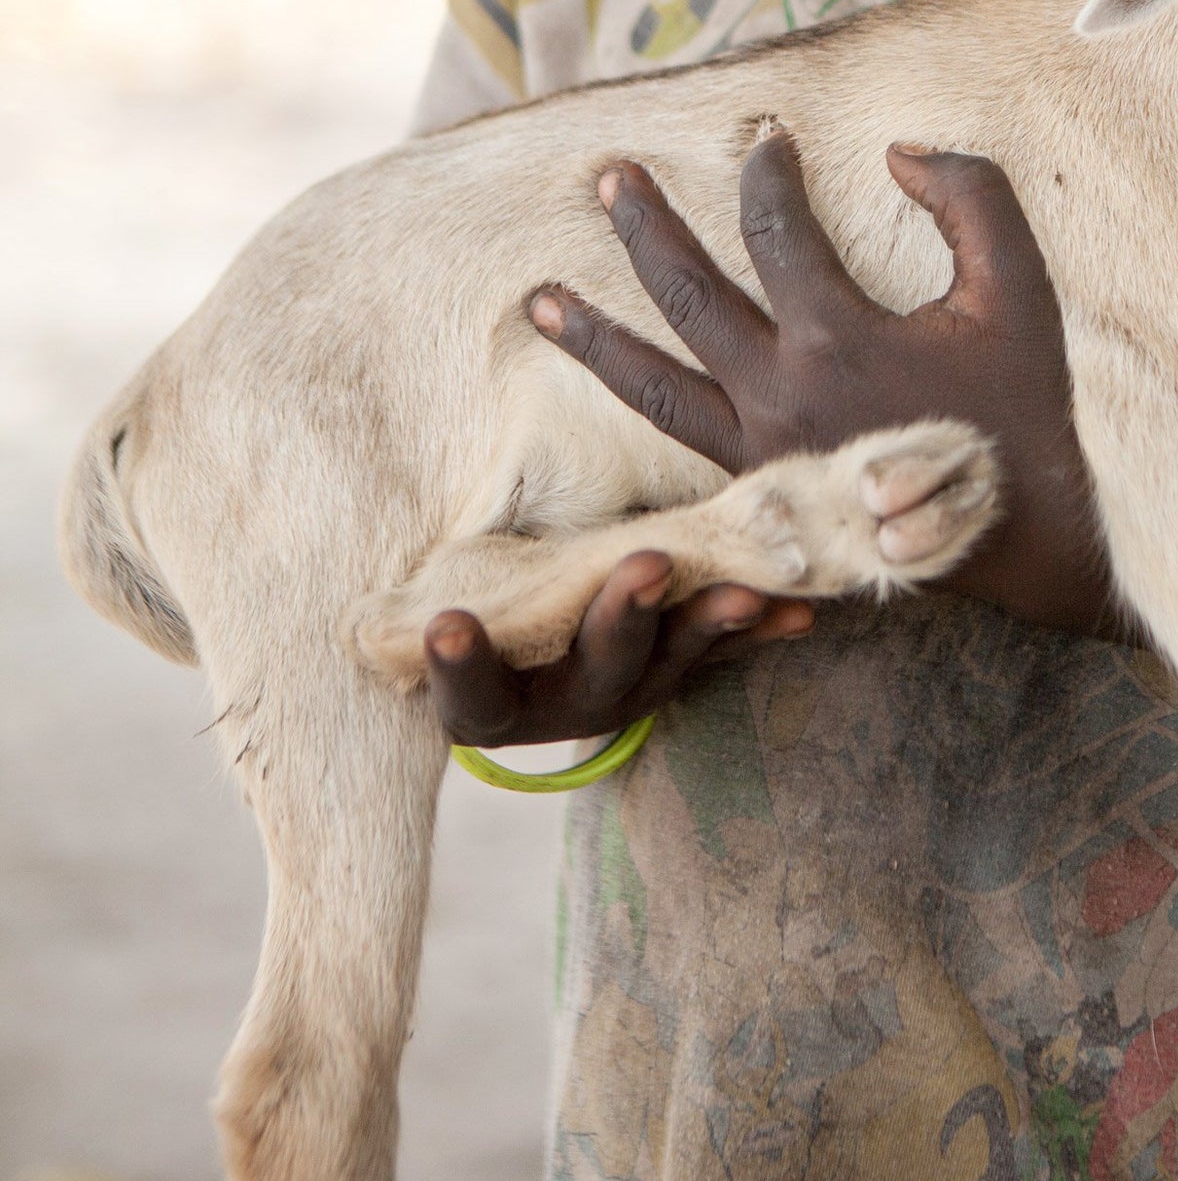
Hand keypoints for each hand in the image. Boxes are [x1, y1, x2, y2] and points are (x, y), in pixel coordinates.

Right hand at [425, 549, 814, 749]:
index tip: (449, 625)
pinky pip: (726, 650)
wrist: (533, 664)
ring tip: (746, 594)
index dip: (461, 665)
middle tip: (649, 566)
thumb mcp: (460, 601)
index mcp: (497, 697)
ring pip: (675, 658)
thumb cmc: (480, 613)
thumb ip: (460, 577)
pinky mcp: (679, 668)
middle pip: (597, 666)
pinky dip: (761, 628)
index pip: (472, 693)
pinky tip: (800, 612)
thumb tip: (373, 478)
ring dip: (712, 619)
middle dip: (626, 613)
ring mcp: (632, 689)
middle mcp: (569, 702)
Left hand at [530, 133, 1117, 639]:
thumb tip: (898, 151)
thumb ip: (968, 197)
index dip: (769, 171)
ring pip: (652, 386)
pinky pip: (679, 445)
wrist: (1027, 529)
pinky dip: (638, 412)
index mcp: (837, 337)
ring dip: (594, 336)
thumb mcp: (1018, 285)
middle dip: (643, 228)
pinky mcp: (760, 490)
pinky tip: (610, 391)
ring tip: (537, 299)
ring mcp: (760, 449)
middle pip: (686, 295)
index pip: (775, 229)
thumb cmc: (1023, 403)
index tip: (769, 137)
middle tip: (605, 177)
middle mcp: (780, 393)